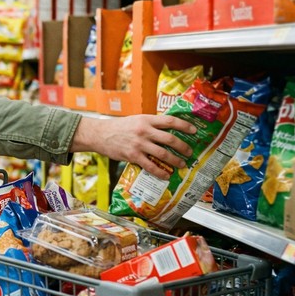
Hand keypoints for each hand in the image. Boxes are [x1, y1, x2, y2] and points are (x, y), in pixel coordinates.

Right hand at [71, 114, 196, 179]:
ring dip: (175, 160)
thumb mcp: (136, 120)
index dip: (184, 126)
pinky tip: (166, 175)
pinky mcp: (133, 156)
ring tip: (182, 164)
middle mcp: (144, 131)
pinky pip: (150, 166)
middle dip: (183, 147)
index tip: (194, 130)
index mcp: (146, 120)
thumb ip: (150, 124)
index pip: (170, 121)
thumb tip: (167, 130)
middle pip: (170, 139)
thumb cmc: (119, 127)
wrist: (99, 134)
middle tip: (190, 152)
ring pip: (163, 154)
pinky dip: (160, 172)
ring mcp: (139, 144)